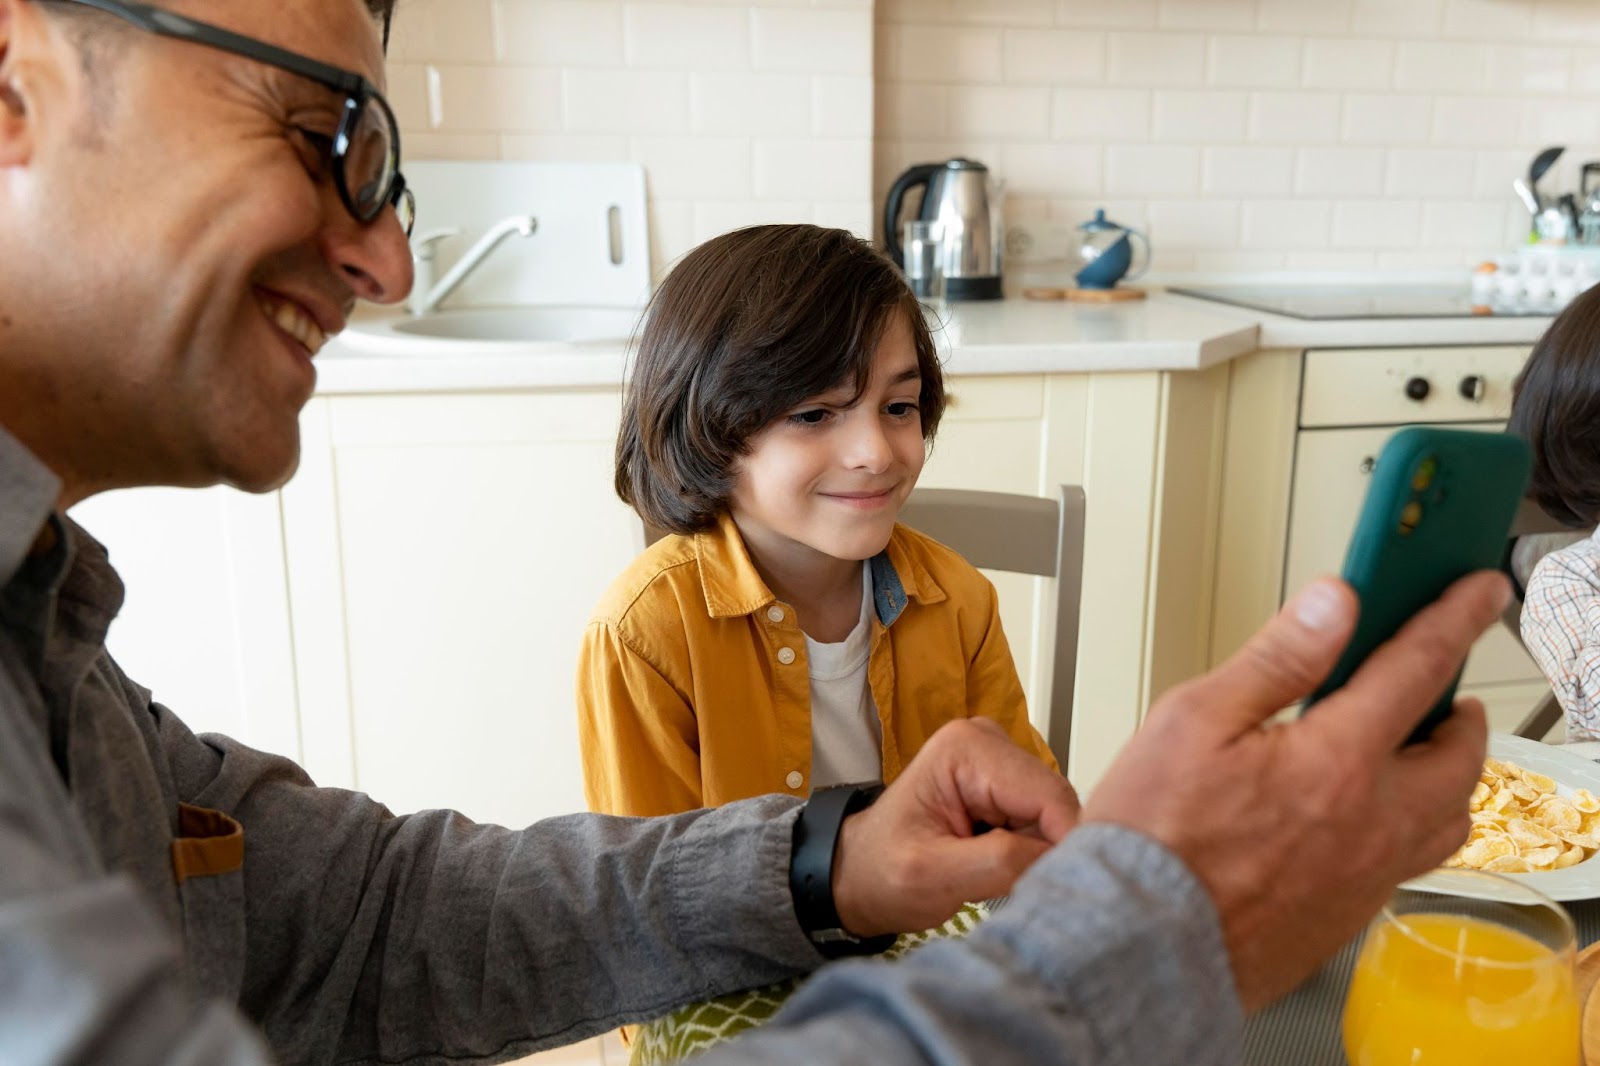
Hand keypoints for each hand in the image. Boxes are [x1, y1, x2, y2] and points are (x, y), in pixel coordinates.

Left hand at [831, 717, 1078, 936]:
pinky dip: (1030, 853)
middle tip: (1002, 885)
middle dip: (1044, 853)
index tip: (1052, 887)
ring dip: (1036, 856)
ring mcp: (1001, 763)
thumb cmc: (881, 870)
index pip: (1050, 797)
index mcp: (967, 749)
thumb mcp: (931, 875)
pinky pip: (1044, 824)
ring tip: (991, 876)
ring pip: (1055, 818)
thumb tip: (1060, 855)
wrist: (861, 873)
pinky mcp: (1007, 786)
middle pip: (1057, 806)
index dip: (1063, 846)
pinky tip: (996, 866)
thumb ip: (998, 862)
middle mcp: (990, 742)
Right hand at [1083, 571, 1506, 1012]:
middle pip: (1457, 754)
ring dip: (1447, 773)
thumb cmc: (1151, 840)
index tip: (1476, 592)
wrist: (1138, 946)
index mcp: (1336, 761)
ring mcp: (1369, 874)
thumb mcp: (1193, 719)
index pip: (1417, 669)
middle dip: (1458, 711)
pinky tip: (1371, 815)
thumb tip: (1333, 605)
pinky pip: (1412, 861)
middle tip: (1441, 686)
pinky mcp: (1352, 913)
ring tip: (1417, 750)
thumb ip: (1275, 659)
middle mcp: (1373, 821)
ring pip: (1448, 816)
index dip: (1452, 618)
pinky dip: (1413, 822)